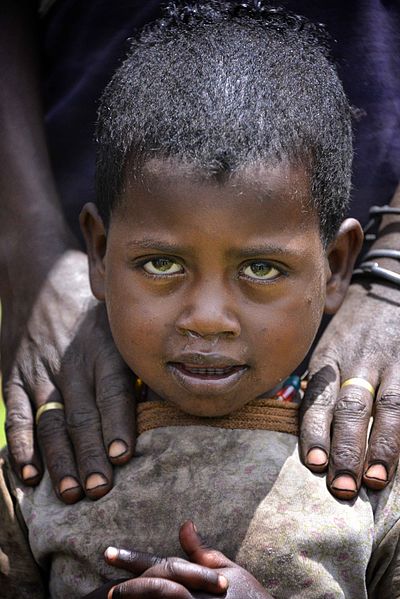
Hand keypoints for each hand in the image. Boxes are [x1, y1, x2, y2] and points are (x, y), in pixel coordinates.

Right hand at [1, 250, 134, 502]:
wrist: (44, 281)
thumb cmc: (96, 317)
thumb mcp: (121, 328)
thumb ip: (139, 365)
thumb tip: (169, 406)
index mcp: (104, 349)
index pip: (112, 390)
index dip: (117, 423)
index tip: (123, 456)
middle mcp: (72, 361)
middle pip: (81, 413)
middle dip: (90, 454)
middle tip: (100, 489)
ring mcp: (41, 370)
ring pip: (51, 420)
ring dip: (59, 459)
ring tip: (70, 493)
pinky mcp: (17, 377)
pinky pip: (20, 414)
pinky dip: (21, 446)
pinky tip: (29, 474)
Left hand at [102, 521, 272, 597]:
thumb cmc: (249, 596)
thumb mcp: (228, 569)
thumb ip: (202, 551)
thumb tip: (185, 524)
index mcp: (197, 577)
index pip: (160, 564)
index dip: (132, 559)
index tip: (108, 554)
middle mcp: (193, 596)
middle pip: (155, 587)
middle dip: (129, 586)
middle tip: (108, 590)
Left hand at [300, 279, 399, 499]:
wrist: (388, 289)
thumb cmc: (353, 331)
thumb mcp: (330, 348)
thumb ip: (322, 385)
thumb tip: (310, 432)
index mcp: (329, 358)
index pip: (319, 398)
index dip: (315, 431)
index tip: (315, 464)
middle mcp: (359, 361)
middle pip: (351, 408)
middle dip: (346, 449)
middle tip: (342, 487)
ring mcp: (393, 362)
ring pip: (388, 407)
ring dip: (382, 446)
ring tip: (377, 480)